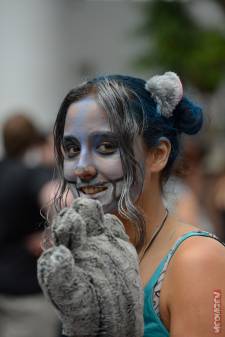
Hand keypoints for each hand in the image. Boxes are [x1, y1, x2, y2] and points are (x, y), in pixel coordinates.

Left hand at [37, 197, 143, 336]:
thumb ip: (58, 275)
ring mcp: (100, 241)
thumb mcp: (69, 295)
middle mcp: (81, 243)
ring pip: (94, 217)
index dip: (65, 224)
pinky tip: (112, 230)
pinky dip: (113, 224)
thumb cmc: (86, 311)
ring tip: (92, 211)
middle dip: (77, 212)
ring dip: (92, 212)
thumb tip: (55, 252)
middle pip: (77, 217)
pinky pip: (115, 227)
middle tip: (79, 217)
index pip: (62, 229)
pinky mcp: (119, 244)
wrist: (114, 319)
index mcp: (65, 251)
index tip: (70, 223)